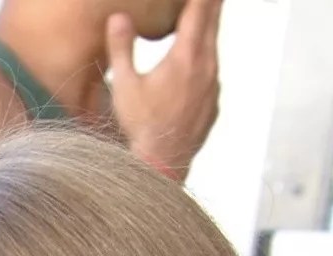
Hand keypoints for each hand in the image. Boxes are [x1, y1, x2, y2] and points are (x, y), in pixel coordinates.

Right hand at [107, 0, 220, 181]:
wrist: (164, 163)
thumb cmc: (142, 126)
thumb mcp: (125, 86)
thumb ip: (122, 48)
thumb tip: (118, 17)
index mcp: (186, 57)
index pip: (197, 13)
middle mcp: (206, 67)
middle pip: (212, 25)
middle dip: (212, 5)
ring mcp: (213, 85)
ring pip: (213, 49)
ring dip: (209, 31)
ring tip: (206, 19)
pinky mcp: (213, 102)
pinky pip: (212, 72)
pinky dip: (206, 59)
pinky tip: (197, 64)